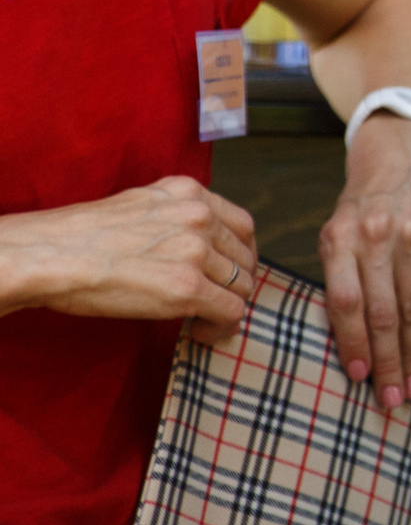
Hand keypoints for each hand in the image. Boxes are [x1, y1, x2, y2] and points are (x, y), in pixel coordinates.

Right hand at [0, 179, 258, 331]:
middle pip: (245, 256)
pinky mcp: (188, 287)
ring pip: (242, 285)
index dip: (240, 254)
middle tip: (218, 301)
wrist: (50, 255)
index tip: (229, 272)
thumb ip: (174, 217)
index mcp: (189, 192)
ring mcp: (196, 251)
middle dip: (236, 282)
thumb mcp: (139, 206)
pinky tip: (200, 332)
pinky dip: (222, 326)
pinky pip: (231, 310)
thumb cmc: (80, 237)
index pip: (242, 225)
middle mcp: (199, 216)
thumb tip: (194, 244)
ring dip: (228, 306)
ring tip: (204, 320)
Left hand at [321, 116, 410, 412]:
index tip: (358, 376)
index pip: (347, 300)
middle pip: (384, 311)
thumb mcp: (335, 233)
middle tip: (390, 398)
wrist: (401, 158)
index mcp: (343, 237)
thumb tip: (345, 341)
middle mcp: (381, 236)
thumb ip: (338, 278)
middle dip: (387, 360)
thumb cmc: (360, 208)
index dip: (353, 341)